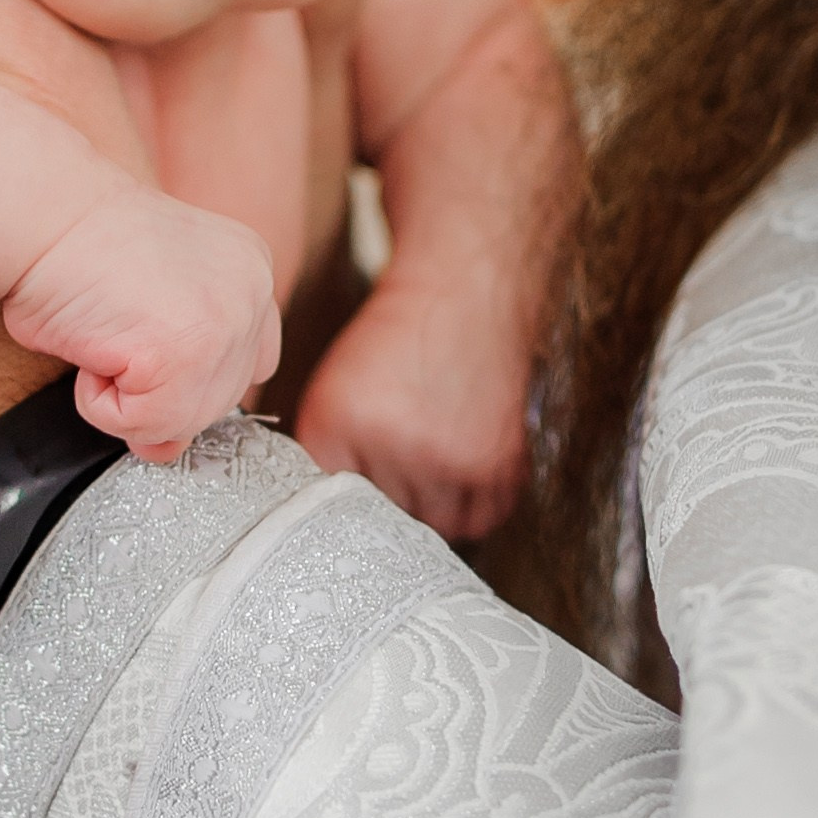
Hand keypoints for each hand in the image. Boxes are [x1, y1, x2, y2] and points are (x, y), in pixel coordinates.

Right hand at [5, 182, 281, 463]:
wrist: (42, 217)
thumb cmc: (78, 247)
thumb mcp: (153, 300)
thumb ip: (183, 368)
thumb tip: (167, 449)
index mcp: (251, 269)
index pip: (253, 361)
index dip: (199, 372)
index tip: (154, 345)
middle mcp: (252, 295)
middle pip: (221, 402)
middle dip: (161, 387)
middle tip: (116, 329)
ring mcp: (224, 327)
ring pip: (182, 421)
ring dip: (125, 394)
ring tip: (103, 333)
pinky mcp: (185, 357)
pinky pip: (141, 425)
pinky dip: (99, 402)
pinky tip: (93, 346)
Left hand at [294, 267, 532, 542]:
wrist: (460, 293)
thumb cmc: (391, 342)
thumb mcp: (331, 388)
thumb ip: (320, 451)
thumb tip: (322, 520)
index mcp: (341, 421)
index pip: (327, 501)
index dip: (339, 493)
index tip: (350, 483)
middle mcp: (396, 444)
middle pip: (381, 518)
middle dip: (384, 497)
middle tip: (396, 466)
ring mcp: (451, 457)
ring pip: (431, 524)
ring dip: (428, 506)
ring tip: (428, 469)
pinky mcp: (497, 462)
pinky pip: (480, 518)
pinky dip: (472, 506)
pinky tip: (460, 475)